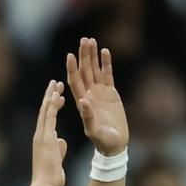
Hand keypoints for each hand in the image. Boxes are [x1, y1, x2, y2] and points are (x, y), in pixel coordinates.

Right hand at [30, 79, 66, 185]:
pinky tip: (57, 95)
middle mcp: (40, 135)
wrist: (45, 185)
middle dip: (50, 96)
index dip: (52, 106)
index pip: (47, 119)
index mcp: (42, 140)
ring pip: (46, 111)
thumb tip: (61, 141)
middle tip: (55, 83)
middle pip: (44, 111)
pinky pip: (49, 117)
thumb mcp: (57, 158)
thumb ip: (58, 148)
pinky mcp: (45, 138)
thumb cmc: (51, 177)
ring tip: (56, 83)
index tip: (58, 96)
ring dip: (51, 96)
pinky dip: (53, 105)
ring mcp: (41, 135)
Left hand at [66, 37, 126, 155]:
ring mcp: (99, 93)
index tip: (70, 55)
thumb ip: (88, 117)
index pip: (75, 81)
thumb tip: (82, 101)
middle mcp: (89, 94)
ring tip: (91, 40)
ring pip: (94, 70)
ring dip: (92, 55)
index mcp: (82, 102)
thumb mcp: (93, 131)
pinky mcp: (110, 93)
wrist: (115, 145)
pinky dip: (106, 63)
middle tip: (83, 40)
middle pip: (84, 71)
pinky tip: (105, 50)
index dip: (72, 68)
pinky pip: (107, 74)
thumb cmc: (103, 141)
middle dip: (83, 56)